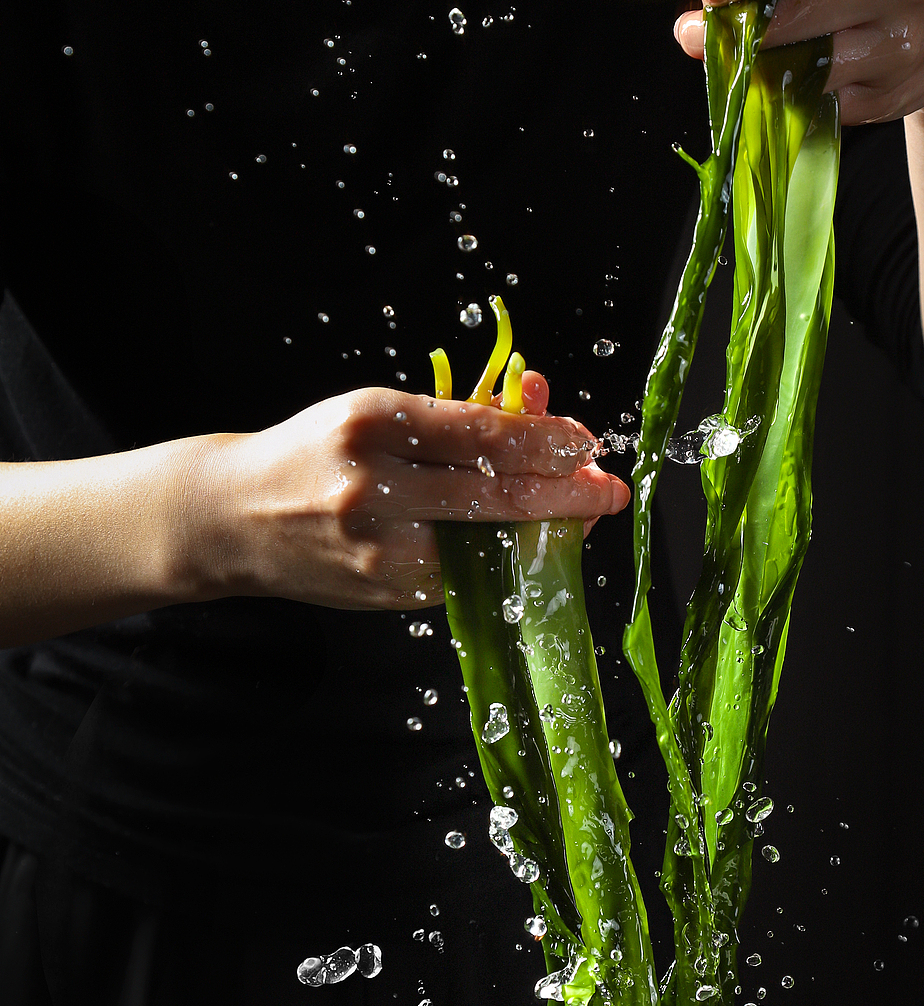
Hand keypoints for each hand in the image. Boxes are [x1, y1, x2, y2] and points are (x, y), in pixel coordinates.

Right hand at [183, 374, 628, 612]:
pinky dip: (503, 561)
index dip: (546, 439)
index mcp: (372, 424)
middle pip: (494, 496)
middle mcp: (373, 488)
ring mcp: (377, 550)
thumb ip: (456, 417)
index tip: (586, 440)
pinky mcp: (383, 594)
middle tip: (609, 489)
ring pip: (487, 546)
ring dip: (543, 534)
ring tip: (579, 518)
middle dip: (566, 495)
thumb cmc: (317, 452)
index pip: (481, 433)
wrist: (232, 518)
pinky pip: (463, 577)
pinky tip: (529, 546)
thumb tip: (538, 410)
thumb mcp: (377, 412)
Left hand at [674, 0, 923, 126]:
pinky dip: (786, 93)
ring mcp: (900, 44)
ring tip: (727, 56)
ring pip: (804, 64)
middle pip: (794, 11)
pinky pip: (817, 100)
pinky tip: (774, 79)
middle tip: (696, 31)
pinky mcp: (889, 95)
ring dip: (752, 65)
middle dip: (737, 24)